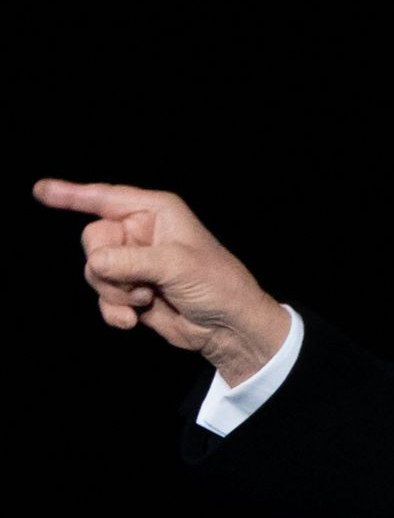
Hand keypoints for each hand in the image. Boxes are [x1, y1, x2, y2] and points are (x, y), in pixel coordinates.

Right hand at [34, 179, 290, 384]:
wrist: (229, 327)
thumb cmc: (218, 285)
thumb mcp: (176, 265)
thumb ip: (131, 261)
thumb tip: (95, 262)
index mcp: (156, 212)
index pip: (106, 198)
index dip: (71, 194)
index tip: (41, 190)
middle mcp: (141, 233)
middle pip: (92, 240)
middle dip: (108, 266)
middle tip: (140, 283)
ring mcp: (133, 263)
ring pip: (93, 271)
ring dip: (114, 291)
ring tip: (145, 299)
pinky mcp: (130, 290)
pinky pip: (101, 296)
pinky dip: (113, 310)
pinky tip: (133, 320)